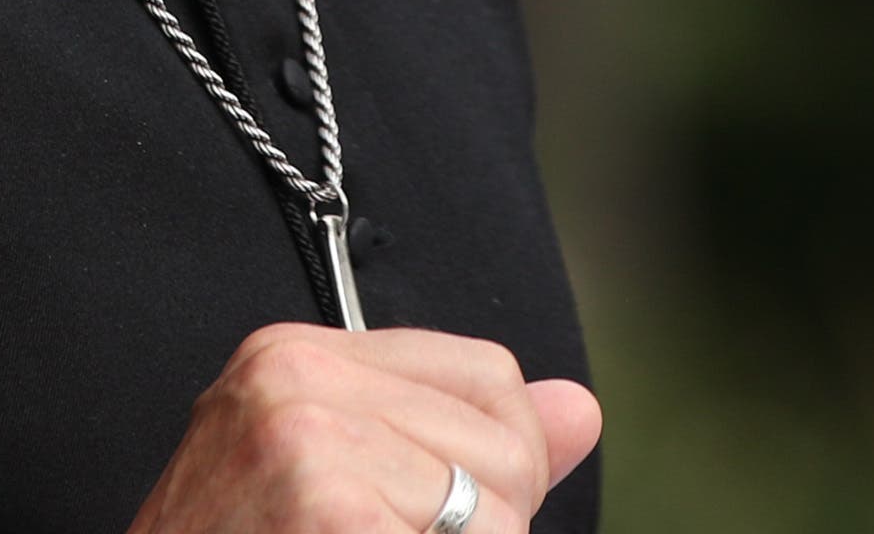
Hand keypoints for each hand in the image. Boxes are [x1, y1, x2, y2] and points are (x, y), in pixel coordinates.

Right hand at [126, 322, 603, 532]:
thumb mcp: (329, 479)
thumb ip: (453, 436)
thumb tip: (580, 409)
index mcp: (293, 356)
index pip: (487, 377)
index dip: (496, 464)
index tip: (427, 517)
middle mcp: (294, 379)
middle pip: (504, 445)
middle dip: (480, 528)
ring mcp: (307, 444)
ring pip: (499, 517)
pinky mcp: (327, 511)